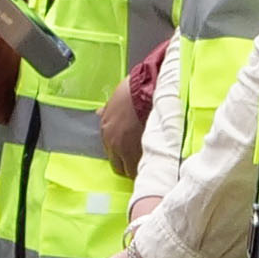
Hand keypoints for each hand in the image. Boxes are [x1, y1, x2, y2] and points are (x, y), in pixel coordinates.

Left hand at [98, 44, 162, 176]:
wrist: (149, 86)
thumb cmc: (133, 89)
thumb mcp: (114, 99)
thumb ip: (107, 111)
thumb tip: (99, 112)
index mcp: (106, 131)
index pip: (111, 155)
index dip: (121, 156)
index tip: (128, 155)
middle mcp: (115, 144)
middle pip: (120, 167)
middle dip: (129, 166)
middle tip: (140, 162)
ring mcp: (130, 150)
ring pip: (134, 171)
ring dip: (141, 168)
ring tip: (151, 163)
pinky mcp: (147, 151)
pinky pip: (147, 165)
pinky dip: (152, 164)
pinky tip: (159, 160)